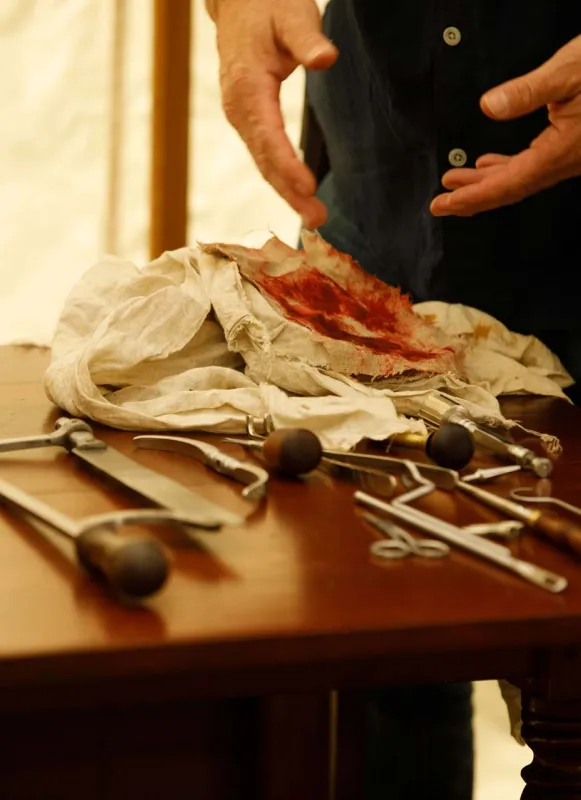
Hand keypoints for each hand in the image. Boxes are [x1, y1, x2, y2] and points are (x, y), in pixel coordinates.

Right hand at [211, 0, 337, 227]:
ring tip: (313, 217)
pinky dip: (280, 178)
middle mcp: (238, 108)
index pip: (269, 135)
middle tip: (318, 220)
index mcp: (248, 86)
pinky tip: (298, 196)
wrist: (238, 1)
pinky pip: (263, 155)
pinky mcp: (247, 120)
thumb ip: (308, 38)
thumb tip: (326, 59)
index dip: (289, 166)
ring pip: (263, 163)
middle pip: (265, 160)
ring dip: (287, 193)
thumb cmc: (269, 5)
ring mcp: (240, 116)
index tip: (309, 189)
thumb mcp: (293, 14)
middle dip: (290, 193)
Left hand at [431, 35, 580, 216]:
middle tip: (440, 204)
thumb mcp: (568, 71)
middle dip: (473, 196)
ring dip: (486, 181)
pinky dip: (507, 168)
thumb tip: (489, 106)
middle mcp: (565, 162)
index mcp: (560, 152)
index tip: (443, 205)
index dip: (473, 197)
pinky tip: (490, 163)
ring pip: (521, 178)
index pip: (508, 184)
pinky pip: (534, 167)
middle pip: (511, 189)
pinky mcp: (571, 147)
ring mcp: (569, 157)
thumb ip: (528, 91)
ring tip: (455, 180)